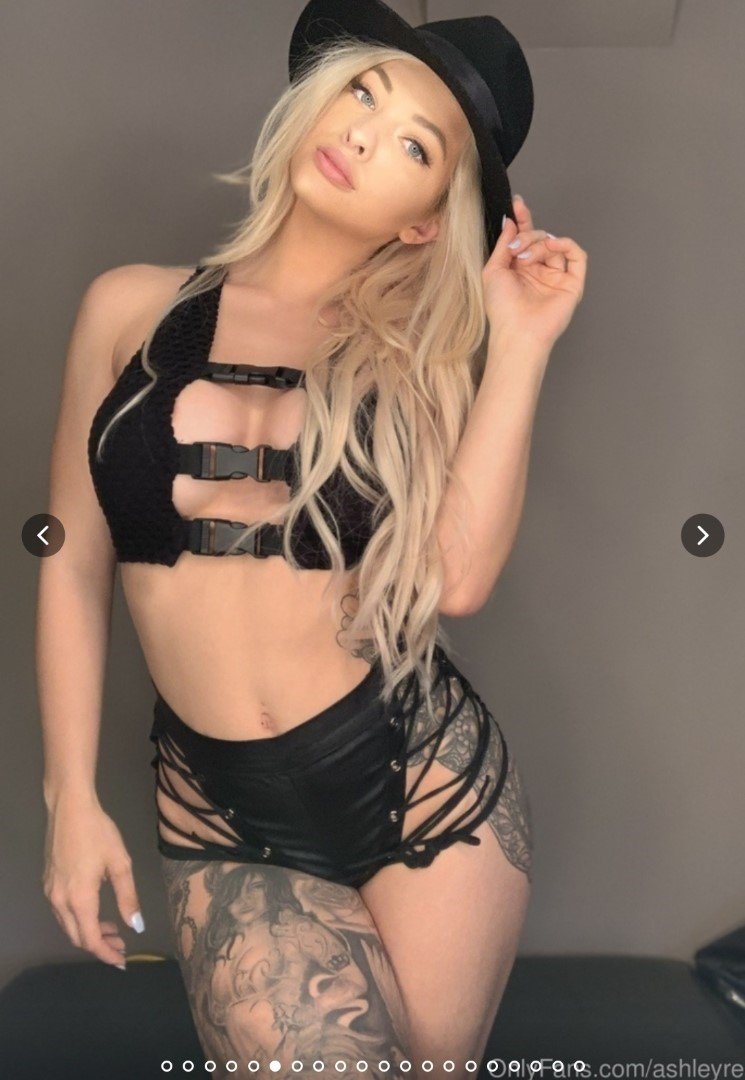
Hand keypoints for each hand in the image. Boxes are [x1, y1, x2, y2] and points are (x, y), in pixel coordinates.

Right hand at [42, 791, 143, 968]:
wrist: (69, 808)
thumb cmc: (98, 833)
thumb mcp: (120, 863)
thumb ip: (128, 897)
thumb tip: (136, 926)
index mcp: (79, 899)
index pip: (90, 940)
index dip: (106, 954)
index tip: (122, 962)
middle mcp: (59, 901)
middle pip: (77, 937)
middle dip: (99, 945)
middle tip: (121, 944)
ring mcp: (50, 892)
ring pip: (68, 926)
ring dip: (88, 932)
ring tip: (112, 928)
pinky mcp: (47, 883)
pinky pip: (62, 912)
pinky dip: (78, 919)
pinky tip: (95, 910)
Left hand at [482, 195, 587, 351]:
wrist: (517, 331)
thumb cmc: (502, 307)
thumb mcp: (493, 270)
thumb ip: (504, 244)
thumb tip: (511, 221)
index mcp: (520, 269)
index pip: (526, 238)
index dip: (523, 220)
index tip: (517, 203)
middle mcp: (539, 271)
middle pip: (540, 238)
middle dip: (527, 236)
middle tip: (515, 248)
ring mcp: (556, 277)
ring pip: (555, 244)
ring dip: (539, 244)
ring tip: (525, 258)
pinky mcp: (572, 284)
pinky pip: (577, 256)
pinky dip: (565, 244)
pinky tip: (552, 245)